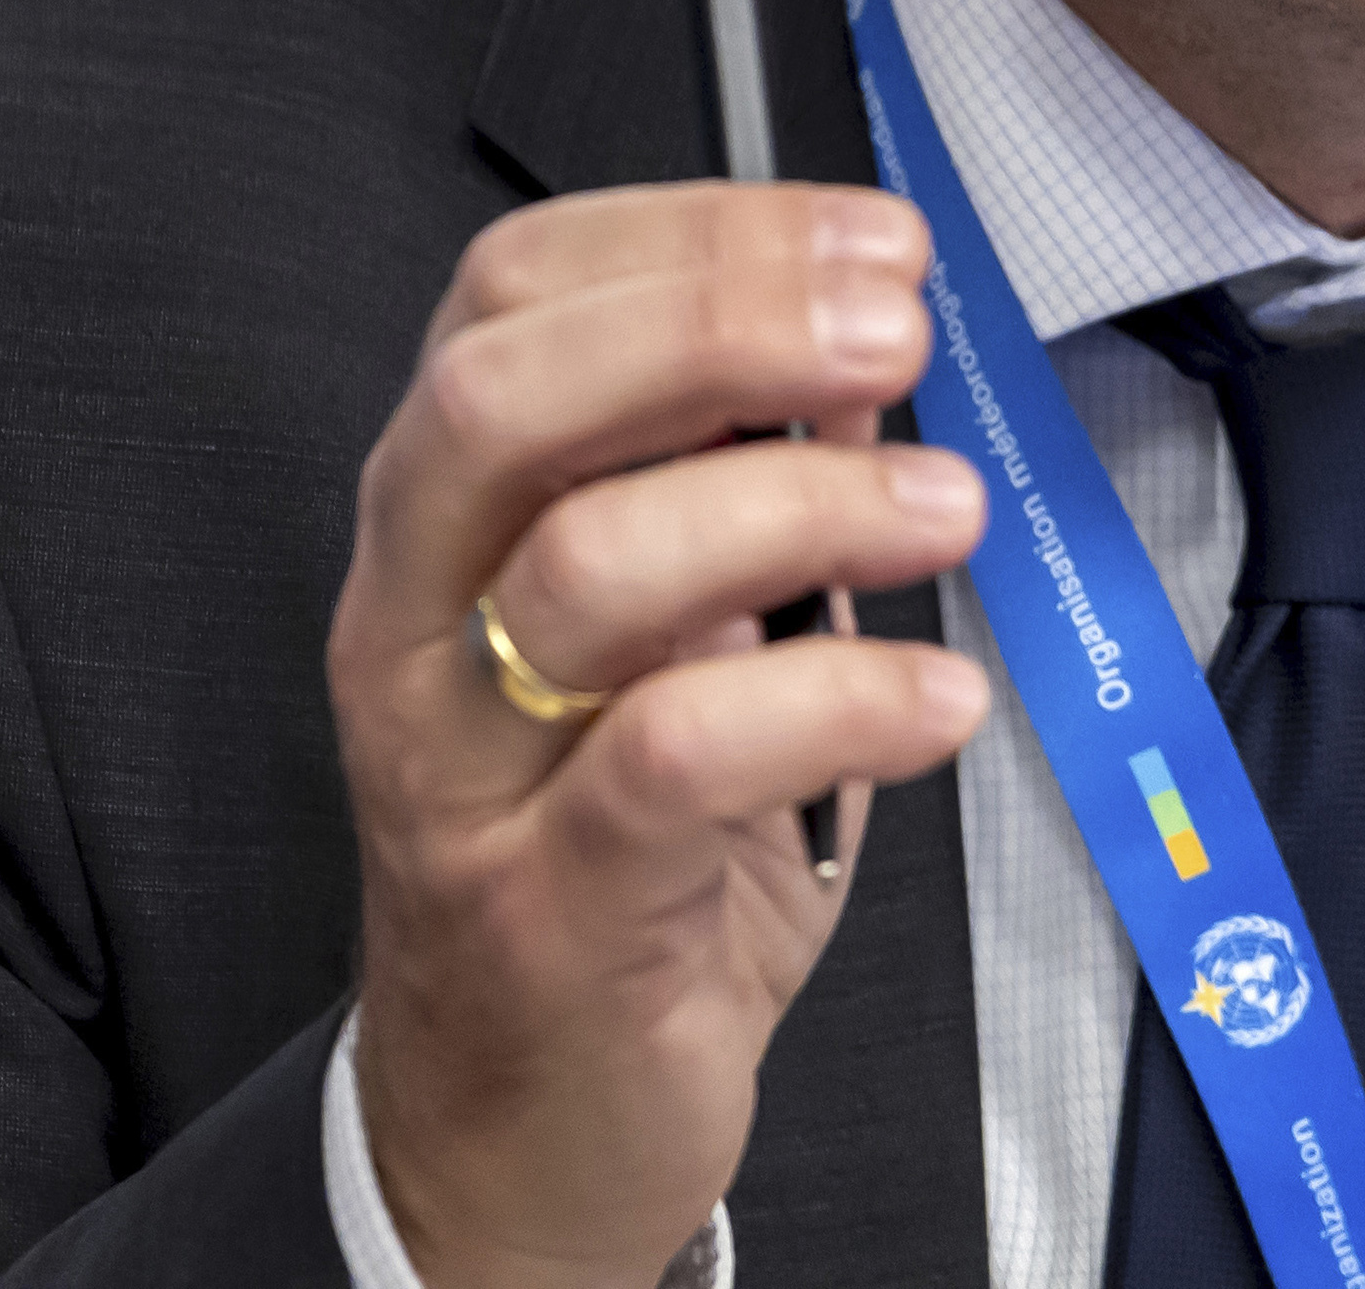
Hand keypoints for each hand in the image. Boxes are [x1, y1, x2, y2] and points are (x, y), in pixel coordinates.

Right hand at [331, 183, 992, 1288]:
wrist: (519, 1130)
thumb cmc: (612, 854)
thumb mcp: (676, 638)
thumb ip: (743, 483)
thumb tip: (858, 344)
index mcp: (443, 522)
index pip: (510, 299)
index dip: (694, 234)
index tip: (869, 239)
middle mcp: (416, 625)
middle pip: (508, 399)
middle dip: (718, 324)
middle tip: (896, 328)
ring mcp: (463, 770)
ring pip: (592, 567)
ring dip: (807, 504)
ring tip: (948, 508)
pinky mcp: (547, 907)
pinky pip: (679, 758)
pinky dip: (837, 700)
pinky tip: (938, 697)